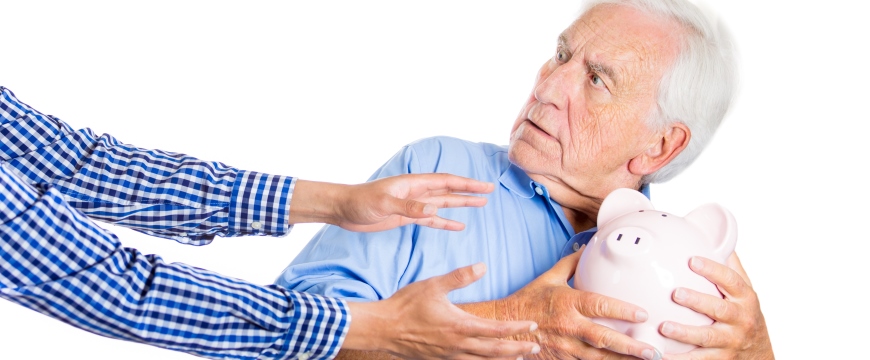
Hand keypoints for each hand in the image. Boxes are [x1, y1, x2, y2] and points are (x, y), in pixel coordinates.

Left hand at [290, 174, 493, 231]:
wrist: (343, 209)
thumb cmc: (360, 201)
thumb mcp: (385, 204)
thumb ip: (409, 207)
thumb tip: (434, 210)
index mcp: (413, 184)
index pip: (446, 182)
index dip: (467, 184)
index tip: (485, 186)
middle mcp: (416, 192)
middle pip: (449, 191)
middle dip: (469, 191)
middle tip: (490, 192)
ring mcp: (412, 205)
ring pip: (443, 204)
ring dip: (461, 205)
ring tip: (481, 204)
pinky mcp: (406, 218)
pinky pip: (431, 220)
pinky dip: (445, 223)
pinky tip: (458, 226)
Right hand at [343, 263, 540, 358]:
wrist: (382, 329)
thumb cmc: (406, 305)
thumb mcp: (434, 285)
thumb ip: (460, 276)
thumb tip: (483, 266)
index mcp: (460, 326)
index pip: (497, 330)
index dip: (517, 329)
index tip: (532, 326)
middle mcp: (458, 345)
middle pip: (496, 352)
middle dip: (518, 350)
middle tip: (535, 349)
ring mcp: (449, 356)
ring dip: (503, 359)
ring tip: (519, 357)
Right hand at [487, 248, 661, 359]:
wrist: (504, 327)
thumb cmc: (528, 301)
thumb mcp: (549, 277)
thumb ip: (571, 263)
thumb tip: (588, 247)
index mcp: (567, 302)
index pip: (599, 306)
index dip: (622, 311)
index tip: (643, 315)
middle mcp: (568, 325)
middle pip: (603, 338)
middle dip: (629, 346)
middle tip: (651, 350)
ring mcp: (565, 346)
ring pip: (598, 357)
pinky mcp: (561, 359)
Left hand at [660, 253, 773, 359]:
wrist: (758, 353)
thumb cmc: (743, 314)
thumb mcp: (743, 291)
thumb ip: (730, 267)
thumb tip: (714, 236)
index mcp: (745, 298)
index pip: (731, 280)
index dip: (713, 270)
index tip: (692, 260)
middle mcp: (740, 319)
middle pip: (719, 309)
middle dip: (698, 301)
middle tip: (676, 293)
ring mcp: (731, 341)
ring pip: (707, 338)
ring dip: (685, 333)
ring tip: (665, 327)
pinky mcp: (720, 359)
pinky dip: (679, 359)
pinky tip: (660, 355)